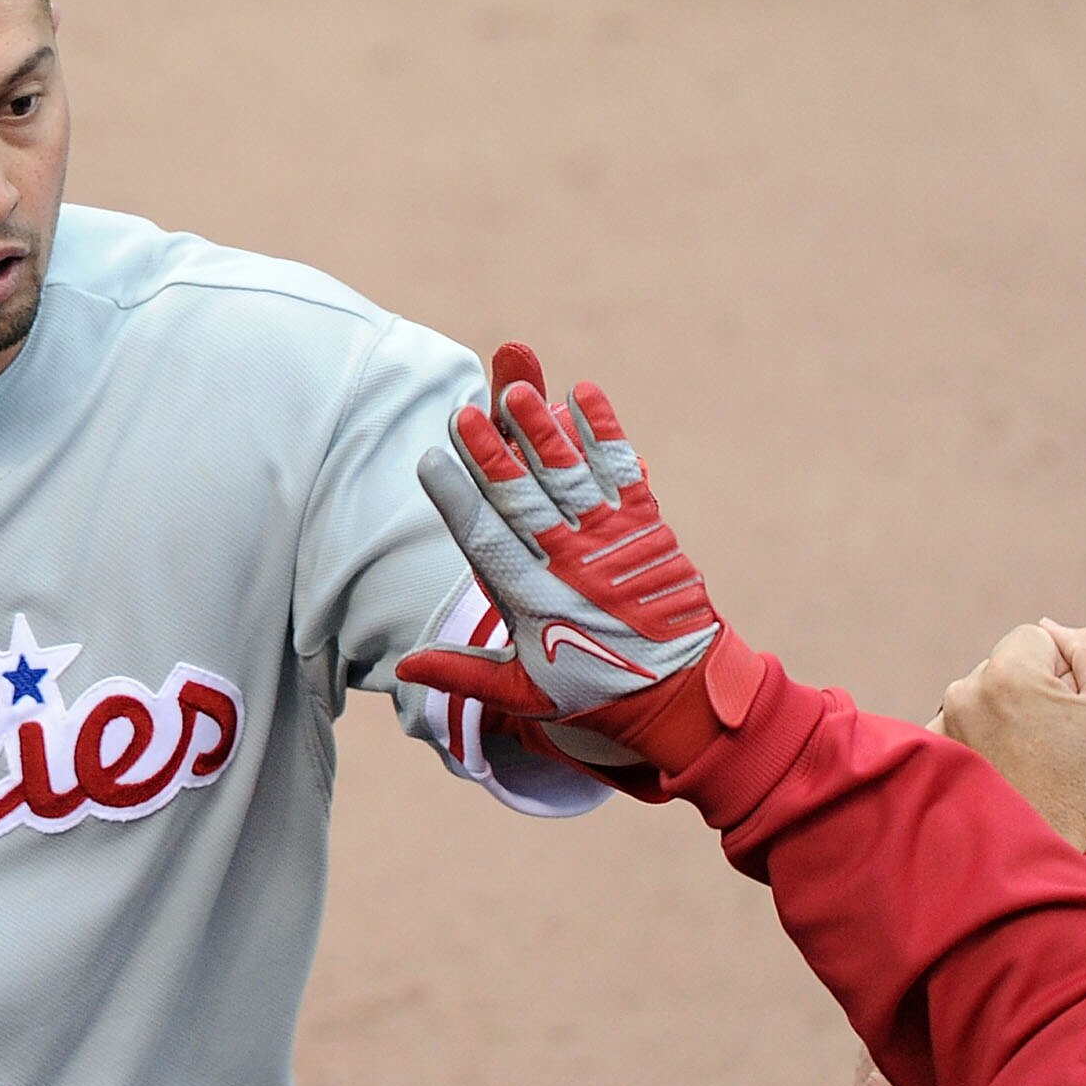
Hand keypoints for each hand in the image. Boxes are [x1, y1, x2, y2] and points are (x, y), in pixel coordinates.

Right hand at [397, 347, 758, 769]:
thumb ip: (464, 674)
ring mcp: (613, 543)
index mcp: (536, 603)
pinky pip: (622, 473)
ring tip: (517, 391)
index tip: (430, 461)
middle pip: (525, 501)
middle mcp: (573, 567)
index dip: (458, 501)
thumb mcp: (525, 695)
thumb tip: (405, 666)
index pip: (487, 543)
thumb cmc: (593, 691)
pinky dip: (603, 433)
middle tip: (464, 412)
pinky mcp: (647, 527)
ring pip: (571, 478)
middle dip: (492, 455)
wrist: (681, 695)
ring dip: (543, 432)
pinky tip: (581, 394)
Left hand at [937, 621, 1085, 851]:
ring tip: (1030, 765)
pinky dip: (978, 743)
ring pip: (980, 699)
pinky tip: (1002, 775)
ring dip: (1002, 719)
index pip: (1034, 639)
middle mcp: (961, 693)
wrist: (1056, 858)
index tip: (1070, 714)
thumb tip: (1052, 628)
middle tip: (1054, 745)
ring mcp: (939, 727)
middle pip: (1003, 668)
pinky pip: (958, 728)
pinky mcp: (928, 758)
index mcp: (1007, 673)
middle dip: (1028, 694)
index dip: (1062, 672)